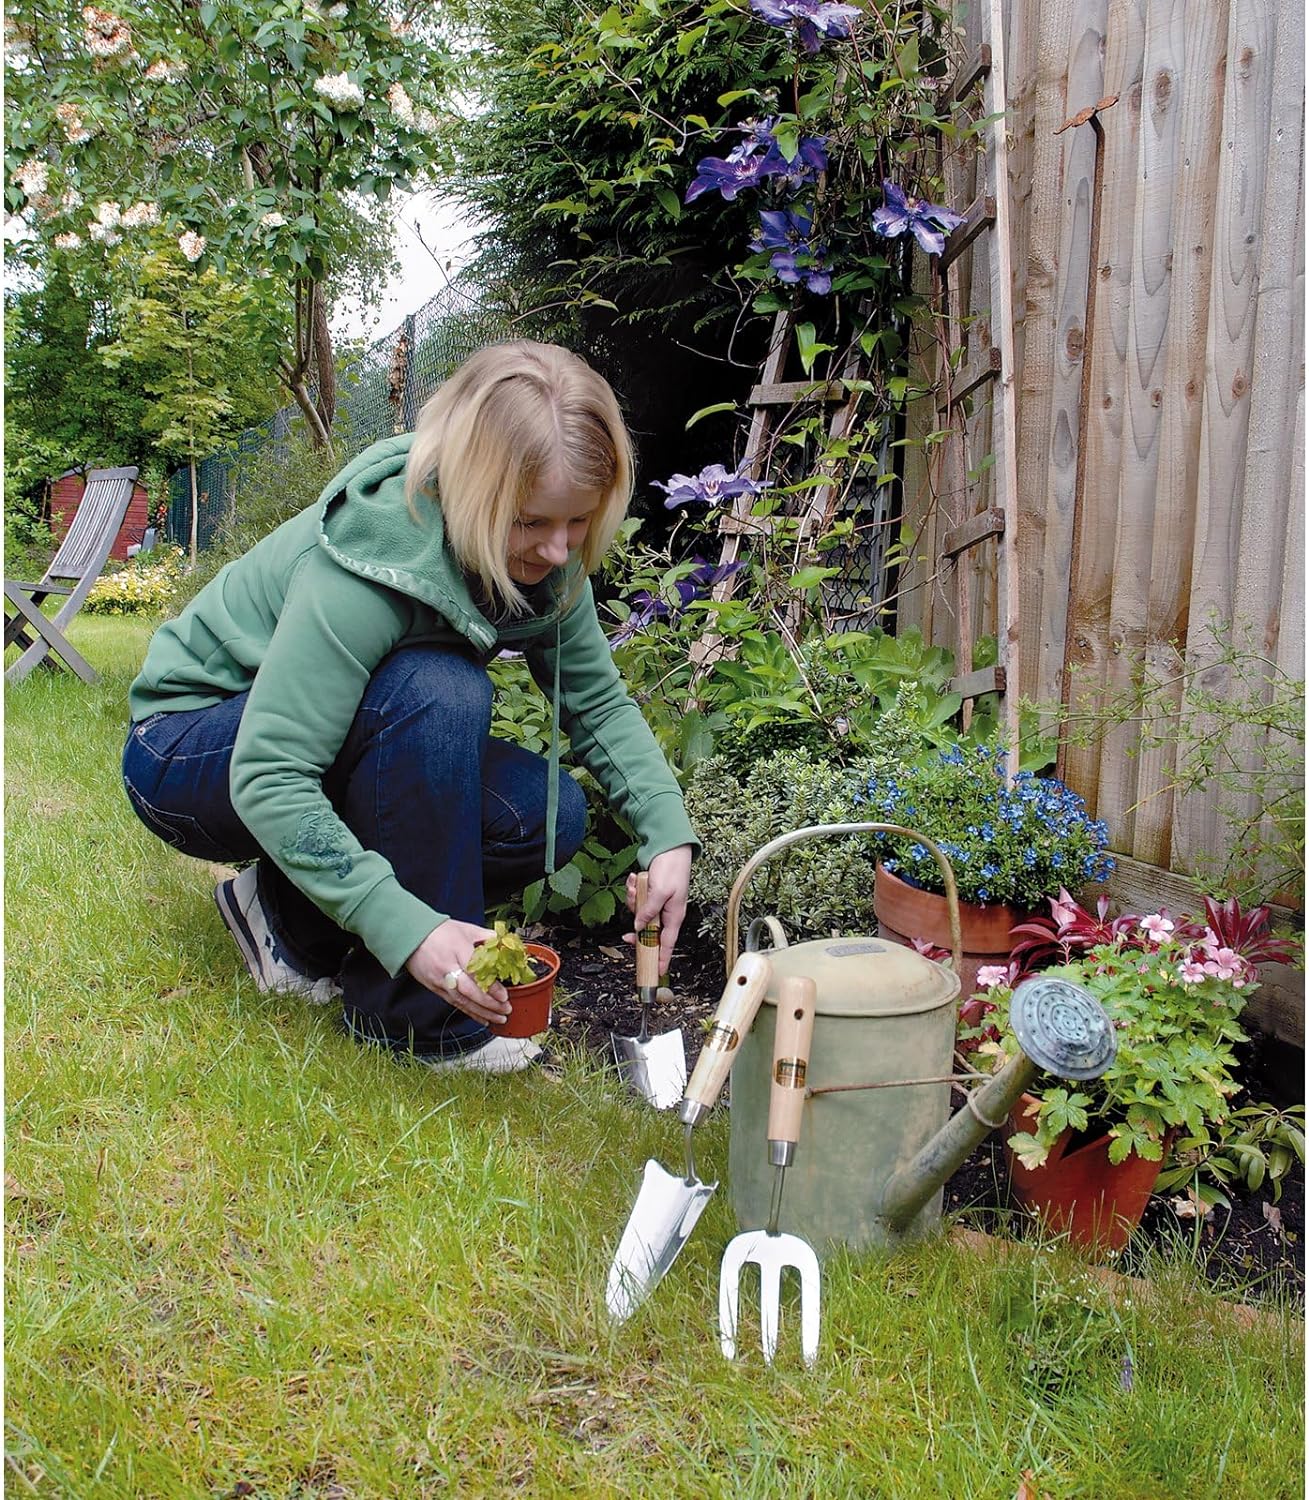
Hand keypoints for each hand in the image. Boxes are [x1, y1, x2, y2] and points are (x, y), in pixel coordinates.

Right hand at [405, 919, 510, 1025]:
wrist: (410, 936)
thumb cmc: (439, 931)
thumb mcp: (466, 929)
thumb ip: (487, 936)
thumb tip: (505, 943)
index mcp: (458, 949)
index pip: (476, 972)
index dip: (490, 986)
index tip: (504, 995)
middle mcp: (448, 967)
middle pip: (469, 990)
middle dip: (489, 1003)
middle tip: (506, 1009)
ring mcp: (440, 980)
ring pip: (462, 1001)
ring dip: (482, 1012)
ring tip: (498, 1018)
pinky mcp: (435, 988)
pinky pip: (454, 1003)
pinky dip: (470, 1013)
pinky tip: (483, 1019)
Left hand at [624, 844, 693, 972]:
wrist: (670, 848)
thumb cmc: (672, 869)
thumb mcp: (660, 892)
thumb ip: (649, 912)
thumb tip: (639, 928)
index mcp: (674, 916)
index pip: (667, 944)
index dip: (662, 959)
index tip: (657, 973)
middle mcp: (666, 913)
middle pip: (647, 931)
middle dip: (635, 927)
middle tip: (626, 936)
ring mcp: (657, 904)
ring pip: (638, 914)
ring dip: (633, 901)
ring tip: (636, 886)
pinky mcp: (650, 895)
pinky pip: (637, 900)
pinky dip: (633, 890)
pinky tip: (636, 879)